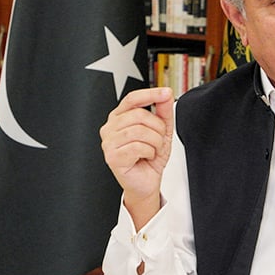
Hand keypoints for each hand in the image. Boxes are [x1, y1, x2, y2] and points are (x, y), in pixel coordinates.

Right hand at [100, 87, 173, 226]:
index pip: (132, 99)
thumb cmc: (150, 156)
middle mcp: (111, 127)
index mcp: (119, 117)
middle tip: (159, 139)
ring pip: (139, 131)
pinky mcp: (111, 157)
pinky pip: (137, 147)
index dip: (149, 94)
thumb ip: (163, 110)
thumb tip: (166, 93)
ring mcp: (108, 142)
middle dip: (157, 127)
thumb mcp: (162, 130)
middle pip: (139, 115)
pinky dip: (149, 152)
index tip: (166, 93)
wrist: (147, 181)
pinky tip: (146, 156)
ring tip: (153, 149)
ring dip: (155, 141)